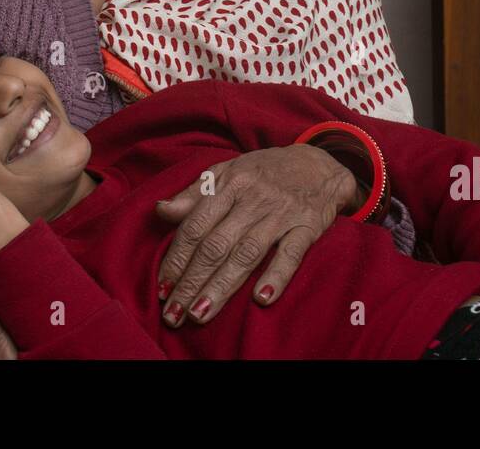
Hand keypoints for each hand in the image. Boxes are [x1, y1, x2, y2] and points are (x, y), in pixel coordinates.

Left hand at [154, 145, 359, 326]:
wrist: (319, 164)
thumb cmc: (264, 171)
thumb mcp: (227, 171)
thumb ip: (194, 194)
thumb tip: (160, 211)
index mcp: (229, 183)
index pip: (196, 226)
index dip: (176, 258)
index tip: (162, 287)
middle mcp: (253, 198)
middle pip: (216, 245)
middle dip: (191, 282)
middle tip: (173, 313)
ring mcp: (281, 213)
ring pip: (246, 253)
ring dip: (222, 287)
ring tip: (200, 314)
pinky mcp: (307, 227)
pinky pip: (291, 254)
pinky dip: (276, 276)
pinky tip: (261, 298)